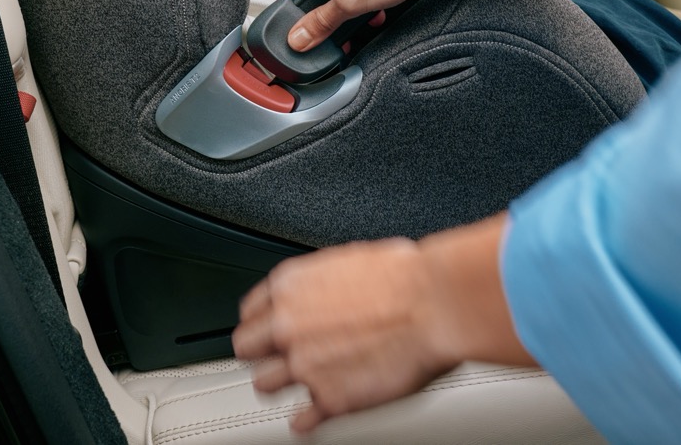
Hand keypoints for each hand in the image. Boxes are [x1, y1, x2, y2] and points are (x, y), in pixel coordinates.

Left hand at [232, 214, 529, 432]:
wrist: (435, 306)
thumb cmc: (406, 277)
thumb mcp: (349, 259)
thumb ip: (322, 283)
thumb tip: (325, 289)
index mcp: (289, 286)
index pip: (249, 311)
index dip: (261, 321)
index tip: (268, 329)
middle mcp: (286, 326)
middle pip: (245, 348)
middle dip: (260, 354)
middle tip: (277, 357)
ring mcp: (304, 366)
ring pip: (264, 384)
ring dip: (280, 385)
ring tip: (297, 383)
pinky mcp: (330, 399)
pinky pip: (302, 420)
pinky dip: (306, 421)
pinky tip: (311, 418)